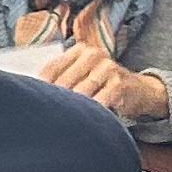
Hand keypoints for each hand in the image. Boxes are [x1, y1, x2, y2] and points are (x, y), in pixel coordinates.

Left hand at [35, 40, 170, 122]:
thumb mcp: (85, 75)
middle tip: (44, 116)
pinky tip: (84, 121)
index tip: (30, 101)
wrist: (140, 91)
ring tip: (61, 121)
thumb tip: (33, 91)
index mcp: (80, 50)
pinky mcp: (119, 85)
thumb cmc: (103, 85)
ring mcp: (108, 68)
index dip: (39, 87)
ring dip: (70, 109)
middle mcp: (93, 55)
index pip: (51, 68)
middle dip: (54, 101)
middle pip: (63, 82)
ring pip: (79, 94)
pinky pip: (98, 102)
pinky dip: (90, 113)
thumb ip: (64, 78)